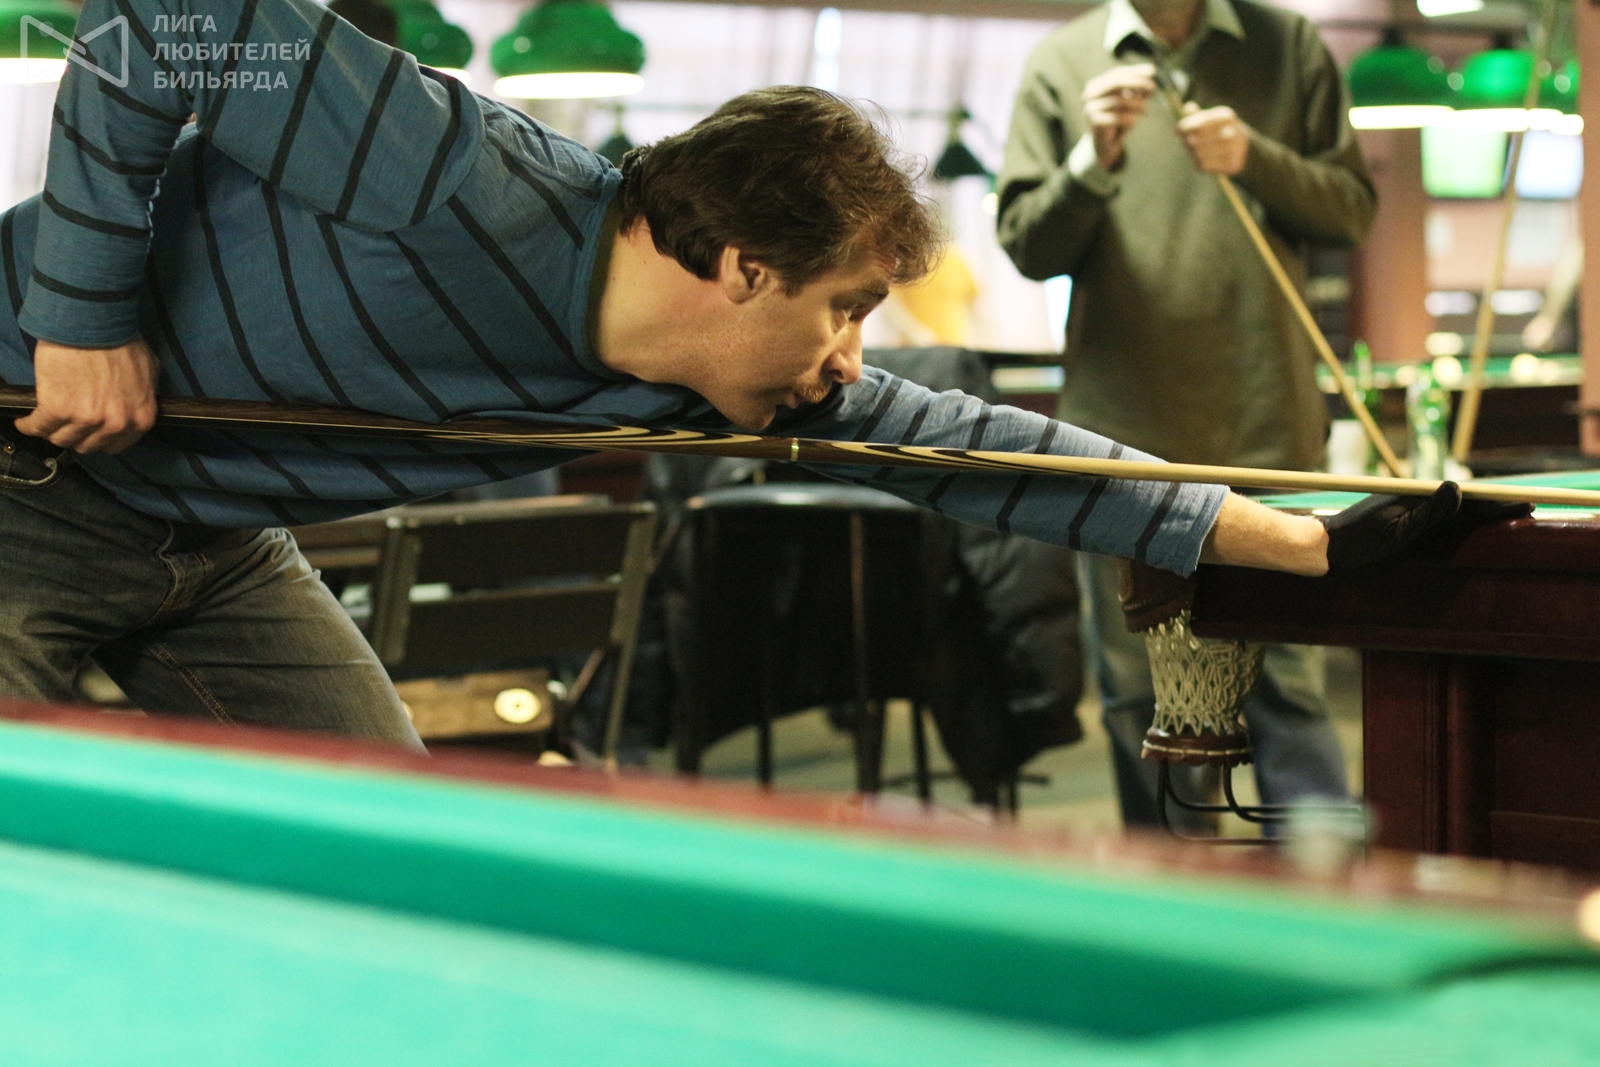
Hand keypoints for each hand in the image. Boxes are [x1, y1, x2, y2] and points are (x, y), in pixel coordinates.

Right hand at [16, 338, 158, 453]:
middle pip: (87, 446)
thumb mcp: (149, 370)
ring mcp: (86, 419)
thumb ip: (144, 394)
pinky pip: (38, 427)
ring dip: (52, 431)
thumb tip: (135, 404)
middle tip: (67, 423)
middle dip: (76, 436)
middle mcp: (116, 424)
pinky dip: (29, 425)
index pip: (116, 446)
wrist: (93, 322)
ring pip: (62, 439)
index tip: (88, 432)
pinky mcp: (57, 409)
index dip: (98, 438)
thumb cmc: (121, 339)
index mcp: (140, 418)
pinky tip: (25, 421)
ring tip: (46, 421)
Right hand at [1081, 63, 1155, 171]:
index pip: (1117, 73)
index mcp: (1096, 85)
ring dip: (1136, 104)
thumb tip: (1151, 71)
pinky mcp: (1094, 122)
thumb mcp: (1129, 101)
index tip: (1152, 71)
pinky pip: (1117, 117)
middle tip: (1153, 87)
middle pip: (1116, 82)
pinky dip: (1129, 119)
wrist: (1105, 145)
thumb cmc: (1117, 120)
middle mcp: (1090, 94)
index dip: (1135, 71)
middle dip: (1137, 82)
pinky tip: (1134, 122)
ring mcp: (1090, 108)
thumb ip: (1138, 88)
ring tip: (1145, 110)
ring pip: (1118, 100)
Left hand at [1177, 102, 1249, 175]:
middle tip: (1185, 142)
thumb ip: (1196, 114)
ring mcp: (1234, 149)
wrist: (1242, 147)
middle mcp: (1232, 132)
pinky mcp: (1232, 164)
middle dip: (1186, 141)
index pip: (1198, 124)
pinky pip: (1205, 165)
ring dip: (1192, 153)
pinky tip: (1200, 159)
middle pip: (1196, 140)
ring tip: (1194, 150)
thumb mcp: (1209, 118)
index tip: (1176, 129)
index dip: (1184, 127)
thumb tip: (1188, 107)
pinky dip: (1198, 163)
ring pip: (1199, 154)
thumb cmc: (1218, 130)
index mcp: (1226, 116)